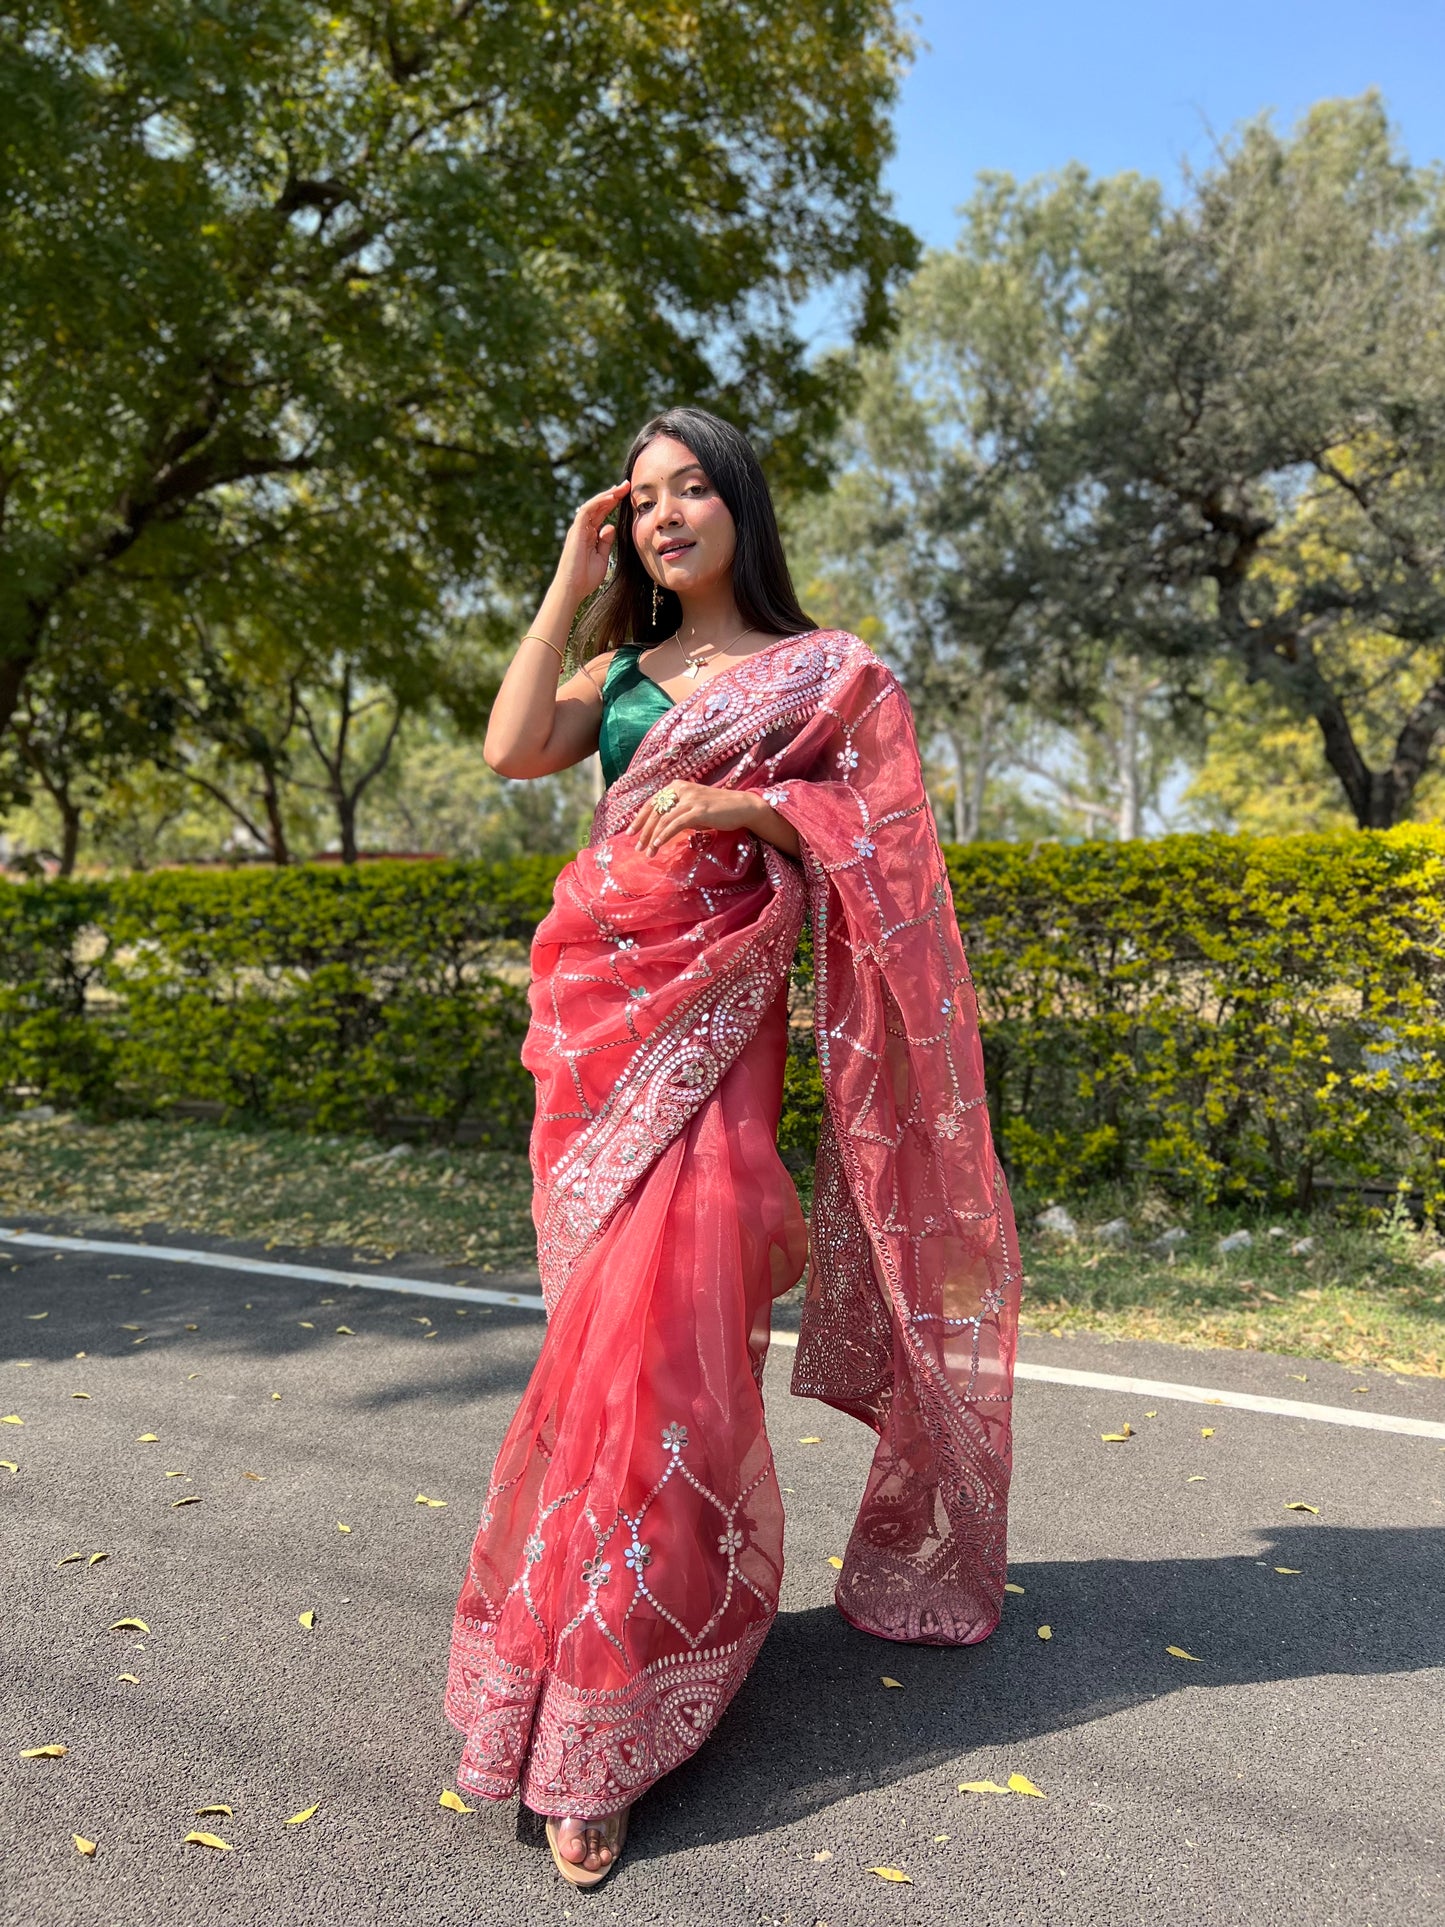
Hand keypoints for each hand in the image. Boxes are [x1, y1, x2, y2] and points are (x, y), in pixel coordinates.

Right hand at [554, 480, 629, 605]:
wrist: (573, 588)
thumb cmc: (586, 577)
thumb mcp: (602, 557)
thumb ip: (606, 541)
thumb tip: (610, 527)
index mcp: (589, 535)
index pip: (602, 514)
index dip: (613, 503)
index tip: (627, 495)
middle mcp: (583, 529)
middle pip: (599, 507)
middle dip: (612, 495)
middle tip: (626, 485)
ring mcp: (578, 529)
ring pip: (592, 505)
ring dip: (606, 495)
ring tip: (620, 488)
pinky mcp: (576, 531)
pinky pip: (587, 511)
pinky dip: (598, 503)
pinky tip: (610, 497)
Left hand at [628, 781, 762, 854]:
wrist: (742, 806)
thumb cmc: (717, 809)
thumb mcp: (693, 807)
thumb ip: (677, 812)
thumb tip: (659, 828)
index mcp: (677, 786)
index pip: (652, 803)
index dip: (640, 818)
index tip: (630, 832)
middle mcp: (681, 789)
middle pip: (655, 811)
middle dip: (644, 831)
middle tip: (637, 847)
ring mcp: (690, 799)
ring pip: (664, 819)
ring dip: (653, 837)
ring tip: (648, 852)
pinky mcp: (698, 810)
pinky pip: (676, 824)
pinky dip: (665, 835)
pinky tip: (658, 844)